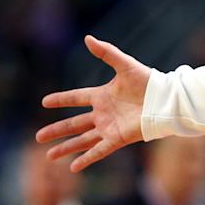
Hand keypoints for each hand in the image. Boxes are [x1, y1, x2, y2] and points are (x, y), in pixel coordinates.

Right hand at [37, 35, 151, 171]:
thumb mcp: (125, 65)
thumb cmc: (148, 81)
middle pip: (75, 124)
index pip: (76, 97)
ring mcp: (109, 127)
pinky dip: (87, 159)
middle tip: (38, 137)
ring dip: (67, 148)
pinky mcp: (118, 139)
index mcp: (103, 95)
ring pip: (83, 140)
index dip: (62, 100)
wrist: (166, 100)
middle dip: (57, 130)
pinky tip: (73, 167)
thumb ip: (106, 53)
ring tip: (50, 156)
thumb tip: (87, 38)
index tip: (44, 102)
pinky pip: (99, 151)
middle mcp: (103, 113)